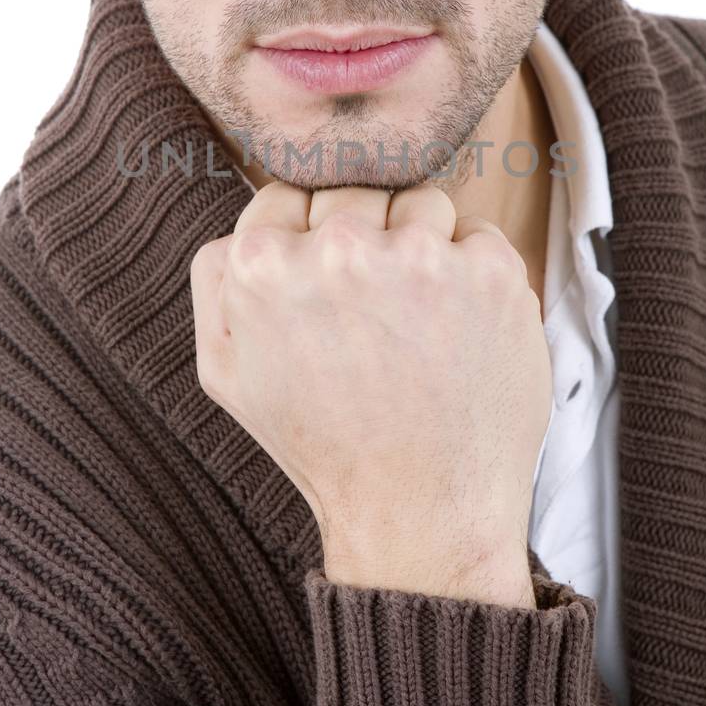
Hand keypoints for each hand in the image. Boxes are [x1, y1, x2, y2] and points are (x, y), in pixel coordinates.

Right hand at [189, 181, 552, 593]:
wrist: (420, 512)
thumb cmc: (324, 445)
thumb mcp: (228, 374)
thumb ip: (216, 282)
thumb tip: (246, 224)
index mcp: (261, 267)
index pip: (286, 196)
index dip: (306, 242)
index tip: (326, 288)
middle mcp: (339, 250)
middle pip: (352, 192)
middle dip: (363, 240)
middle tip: (373, 316)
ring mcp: (420, 257)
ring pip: (419, 203)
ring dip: (420, 247)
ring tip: (417, 322)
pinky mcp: (489, 271)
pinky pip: (479, 234)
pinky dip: (474, 274)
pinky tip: (458, 330)